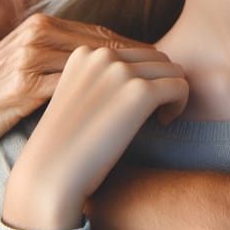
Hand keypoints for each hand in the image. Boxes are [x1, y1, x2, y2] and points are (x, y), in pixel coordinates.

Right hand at [0, 14, 154, 229]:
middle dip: (141, 61)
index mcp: (42, 24)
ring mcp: (32, 57)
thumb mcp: (29, 61)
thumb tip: (105, 54)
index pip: (102, 34)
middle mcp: (39, 34)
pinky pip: (82, 92)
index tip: (158, 60)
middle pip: (107, 46)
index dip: (134, 48)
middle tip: (169, 74)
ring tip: (159, 93)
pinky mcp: (27, 86)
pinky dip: (111, 102)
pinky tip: (132, 111)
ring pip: (101, 66)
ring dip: (134, 80)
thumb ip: (62, 52)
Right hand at [2, 45, 188, 229]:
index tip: (135, 103)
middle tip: (153, 111)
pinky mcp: (140, 93)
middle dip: (161, 81)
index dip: (144, 76)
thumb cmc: (65, 145)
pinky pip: (180, 86)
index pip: (136, 51)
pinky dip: (180, 104)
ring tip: (159, 116)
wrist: (48, 177)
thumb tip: (148, 65)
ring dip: (173, 92)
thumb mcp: (77, 94)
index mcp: (85, 52)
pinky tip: (165, 122)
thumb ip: (103, 75)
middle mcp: (102, 55)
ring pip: (173, 70)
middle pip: (158, 58)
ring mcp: (121, 72)